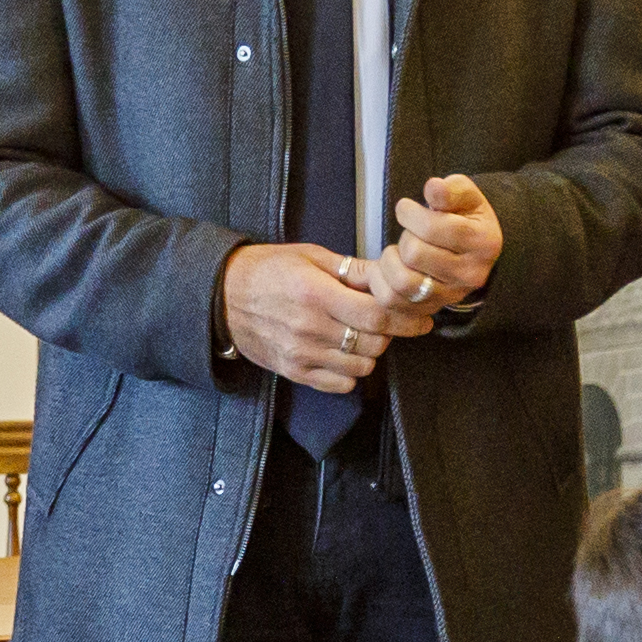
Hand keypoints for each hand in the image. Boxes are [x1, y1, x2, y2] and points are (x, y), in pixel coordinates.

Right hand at [222, 241, 408, 397]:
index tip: (420, 318)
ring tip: (361, 336)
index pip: (375, 315)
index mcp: (315, 293)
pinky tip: (343, 354)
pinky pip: (339, 385)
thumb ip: (351, 269)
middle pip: (373, 344)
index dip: (404, 319)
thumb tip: (387, 274)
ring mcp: (301, 354)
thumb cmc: (266, 270)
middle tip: (385, 321)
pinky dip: (350, 374)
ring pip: (360, 368)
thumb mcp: (309, 256)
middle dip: (389, 333)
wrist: (221, 297)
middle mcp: (309, 328)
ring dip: (370, 354)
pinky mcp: (293, 371)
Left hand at [384, 172, 504, 316]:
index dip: (410, 213)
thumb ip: (451, 189)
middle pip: (414, 254)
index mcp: (483, 242)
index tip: (406, 208)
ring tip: (398, 251)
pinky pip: (393, 301)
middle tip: (409, 232)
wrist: (474, 251)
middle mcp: (470, 274)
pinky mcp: (430, 309)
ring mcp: (451, 295)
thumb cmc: (465, 218)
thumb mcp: (466, 196)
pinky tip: (389, 268)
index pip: (434, 228)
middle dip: (404, 236)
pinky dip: (382, 283)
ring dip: (390, 261)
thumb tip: (434, 187)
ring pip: (402, 281)